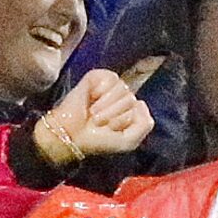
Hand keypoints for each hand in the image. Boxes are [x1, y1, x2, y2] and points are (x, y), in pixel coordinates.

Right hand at [33, 68, 154, 164]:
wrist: (72, 136)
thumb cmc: (98, 140)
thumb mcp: (129, 141)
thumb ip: (145, 124)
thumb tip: (141, 101)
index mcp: (129, 109)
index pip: (140, 107)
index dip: (125, 121)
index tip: (110, 130)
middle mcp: (120, 96)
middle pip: (130, 99)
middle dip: (115, 114)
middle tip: (99, 122)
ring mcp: (109, 86)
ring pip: (123, 89)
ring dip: (107, 106)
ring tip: (94, 114)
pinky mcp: (96, 77)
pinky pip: (111, 79)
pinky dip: (101, 92)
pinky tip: (92, 99)